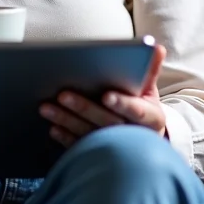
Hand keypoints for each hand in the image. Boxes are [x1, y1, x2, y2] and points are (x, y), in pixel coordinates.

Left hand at [39, 43, 166, 148]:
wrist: (142, 138)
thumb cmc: (142, 106)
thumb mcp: (148, 88)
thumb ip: (149, 68)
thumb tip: (156, 47)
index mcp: (151, 118)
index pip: (136, 111)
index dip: (122, 103)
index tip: (105, 95)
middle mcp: (134, 136)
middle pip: (107, 122)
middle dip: (84, 108)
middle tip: (62, 94)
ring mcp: (116, 149)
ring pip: (90, 135)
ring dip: (67, 122)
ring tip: (47, 108)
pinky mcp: (100, 156)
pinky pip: (81, 148)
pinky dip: (66, 138)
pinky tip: (53, 127)